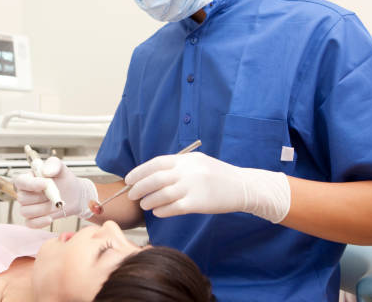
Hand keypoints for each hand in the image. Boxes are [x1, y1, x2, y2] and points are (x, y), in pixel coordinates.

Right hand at [13, 157, 97, 227]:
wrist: (75, 194)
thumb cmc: (65, 179)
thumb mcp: (61, 168)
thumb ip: (53, 164)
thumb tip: (45, 171)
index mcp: (28, 178)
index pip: (20, 181)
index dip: (31, 184)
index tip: (46, 184)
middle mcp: (26, 193)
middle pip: (22, 198)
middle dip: (40, 198)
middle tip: (55, 195)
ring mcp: (28, 206)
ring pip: (25, 211)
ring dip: (42, 209)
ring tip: (55, 204)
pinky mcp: (34, 218)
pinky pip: (30, 223)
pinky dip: (40, 222)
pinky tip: (50, 218)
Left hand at [124, 152, 290, 222]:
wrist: (242, 187)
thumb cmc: (218, 175)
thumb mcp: (197, 162)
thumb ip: (177, 166)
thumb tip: (152, 174)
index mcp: (186, 160)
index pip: (156, 163)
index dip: (139, 171)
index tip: (129, 179)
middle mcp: (187, 172)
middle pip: (155, 179)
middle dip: (139, 187)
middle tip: (131, 195)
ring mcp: (192, 187)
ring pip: (161, 195)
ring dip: (149, 201)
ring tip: (144, 204)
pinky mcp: (197, 203)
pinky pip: (173, 208)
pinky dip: (162, 210)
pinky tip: (157, 212)